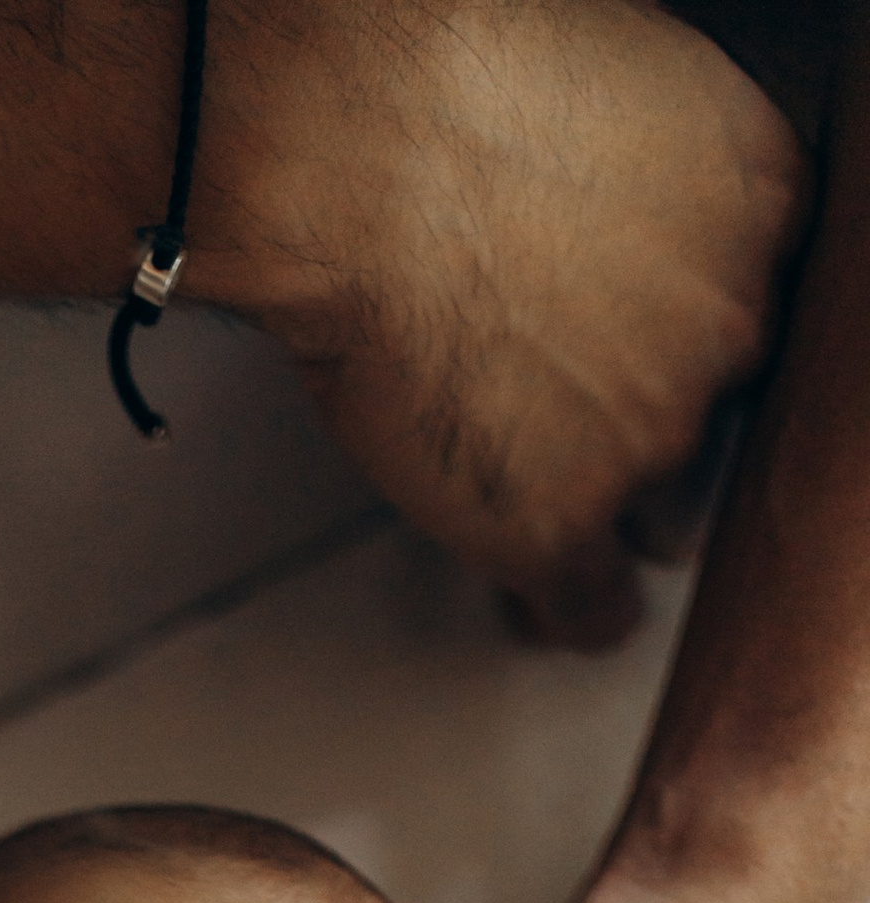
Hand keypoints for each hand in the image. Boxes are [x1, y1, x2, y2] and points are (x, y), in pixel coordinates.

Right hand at [207, 0, 802, 643]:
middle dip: (642, 413)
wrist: (358, 157)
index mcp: (762, 195)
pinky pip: (589, 606)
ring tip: (537, 501)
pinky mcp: (561, 524)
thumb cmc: (448, 84)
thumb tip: (603, 191)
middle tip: (566, 411)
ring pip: (657, 511)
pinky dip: (562, 612)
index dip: (682, 331)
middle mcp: (732, 320)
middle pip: (709, 407)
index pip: (749, 301)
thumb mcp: (614, 72)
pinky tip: (536, 608)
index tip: (635, 344)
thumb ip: (645, 156)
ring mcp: (653, 433)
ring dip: (601, 509)